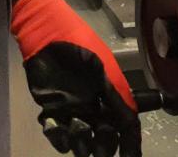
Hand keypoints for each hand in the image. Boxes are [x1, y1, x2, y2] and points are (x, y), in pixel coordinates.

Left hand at [12, 0, 140, 156]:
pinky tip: (58, 129)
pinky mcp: (51, 107)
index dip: (130, 145)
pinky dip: (58, 138)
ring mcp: (72, 108)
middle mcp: (94, 105)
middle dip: (105, 148)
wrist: (46, 31)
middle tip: (100, 148)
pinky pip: (57, 132)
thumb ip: (116, 93)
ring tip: (79, 134)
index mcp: (110, 94)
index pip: (125, 125)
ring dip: (82, 145)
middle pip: (105, 138)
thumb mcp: (103, 66)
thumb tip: (131, 120)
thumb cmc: (78, 43)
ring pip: (81, 140)